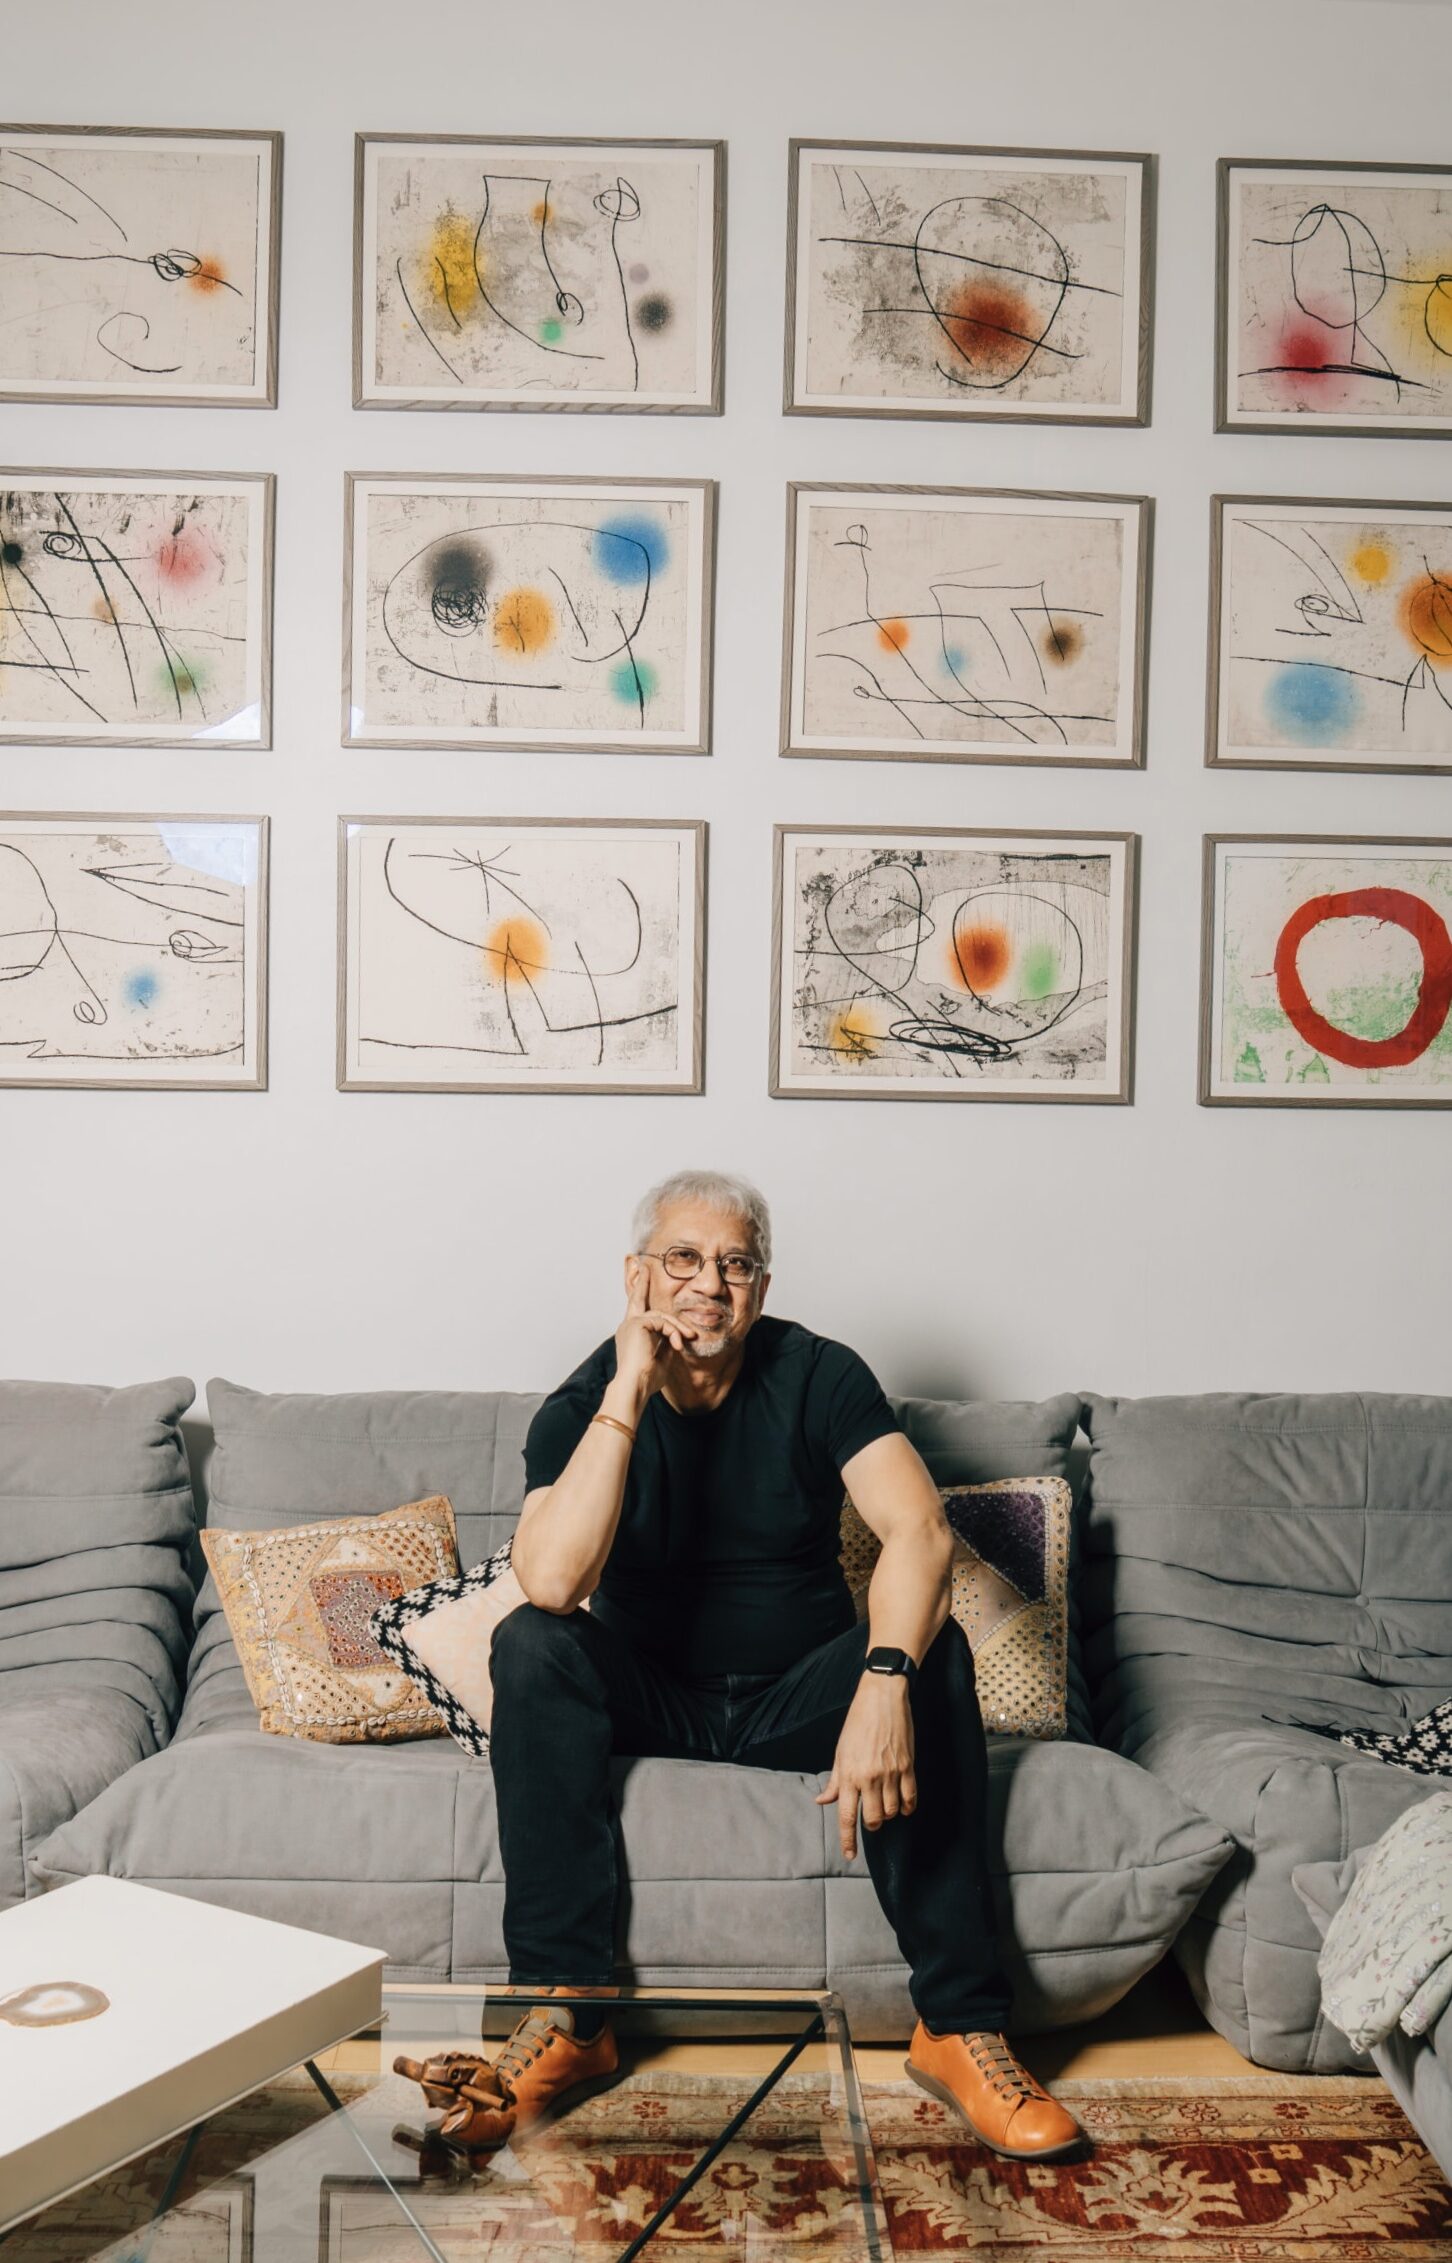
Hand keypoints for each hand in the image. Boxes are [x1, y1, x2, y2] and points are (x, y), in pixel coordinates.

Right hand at [613, 1256, 701, 1403]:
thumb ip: (667, 1343)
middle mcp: (627, 1327)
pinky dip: (673, 1332)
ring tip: (689, 1338)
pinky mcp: (636, 1324)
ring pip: (660, 1315)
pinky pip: (661, 1321)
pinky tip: (678, 1344)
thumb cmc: (646, 1380)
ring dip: (677, 1327)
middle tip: (644, 1267)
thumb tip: (676, 1335)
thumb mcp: (662, 1358)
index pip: (637, 1313)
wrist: (635, 1386)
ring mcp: (630, 1324)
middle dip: (641, 1283)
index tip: (641, 1280)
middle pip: (638, 1300)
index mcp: (631, 1336)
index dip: (640, 1296)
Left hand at [815, 1673, 916, 1859]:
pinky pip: (910, 1798)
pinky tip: (903, 1805)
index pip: (846, 1816)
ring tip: (885, 1804)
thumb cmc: (857, 1723)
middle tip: (871, 1818)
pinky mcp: (907, 1766)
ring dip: (889, 1814)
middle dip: (872, 1825)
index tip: (850, 1855)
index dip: (848, 1840)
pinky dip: (907, 1807)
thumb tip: (822, 1801)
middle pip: (873, 1820)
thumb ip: (834, 1781)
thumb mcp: (840, 1751)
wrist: (882, 1698)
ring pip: (892, 1811)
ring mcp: (890, 1773)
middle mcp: (868, 1777)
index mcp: (848, 1775)